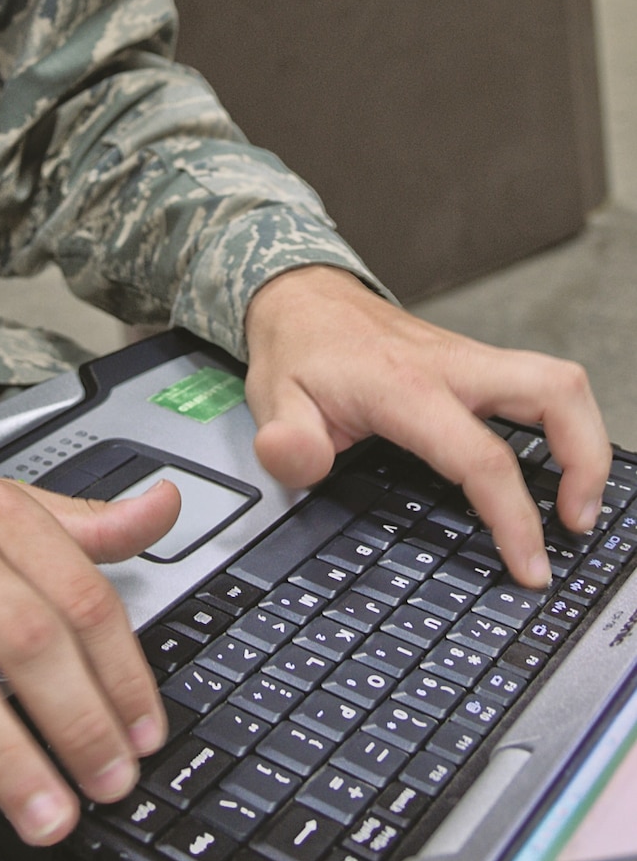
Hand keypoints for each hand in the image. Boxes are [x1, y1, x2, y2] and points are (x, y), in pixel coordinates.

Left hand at [244, 265, 610, 589]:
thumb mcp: (273, 398)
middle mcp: (451, 366)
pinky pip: (535, 386)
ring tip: (576, 503)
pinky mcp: (474, 362)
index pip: (481, 456)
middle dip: (588, 460)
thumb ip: (286, 440)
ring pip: (558, 381)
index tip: (530, 566)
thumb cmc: (295, 348)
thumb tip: (291, 460)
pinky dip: (559, 426)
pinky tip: (548, 466)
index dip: (515, 518)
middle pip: (555, 392)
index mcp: (406, 386)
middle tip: (577, 522)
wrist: (299, 294)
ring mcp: (468, 360)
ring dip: (584, 440)